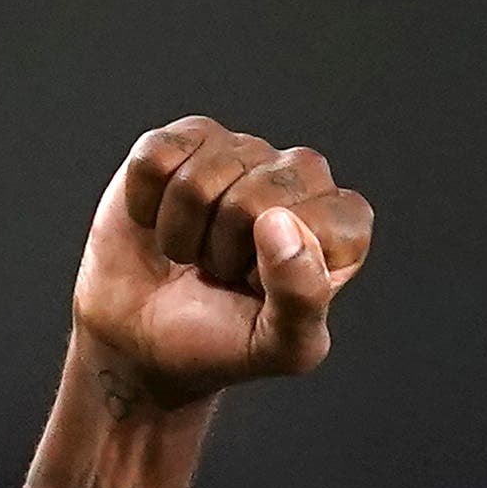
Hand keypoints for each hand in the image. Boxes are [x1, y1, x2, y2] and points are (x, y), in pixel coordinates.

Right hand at [74, 117, 375, 414]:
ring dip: (181, 234)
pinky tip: (161, 220)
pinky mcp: (186, 139)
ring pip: (197, 179)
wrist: (144, 339)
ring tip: (194, 253)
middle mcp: (301, 177)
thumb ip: (302, 297)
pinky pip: (156, 157)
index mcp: (342, 225)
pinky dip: (145, 202)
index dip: (274, 269)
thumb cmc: (221, 344)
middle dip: (222, 251)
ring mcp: (243, 151)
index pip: (316, 221)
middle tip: (221, 273)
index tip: (262, 292)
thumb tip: (278, 220)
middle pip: (253, 197)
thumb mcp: (281, 348)